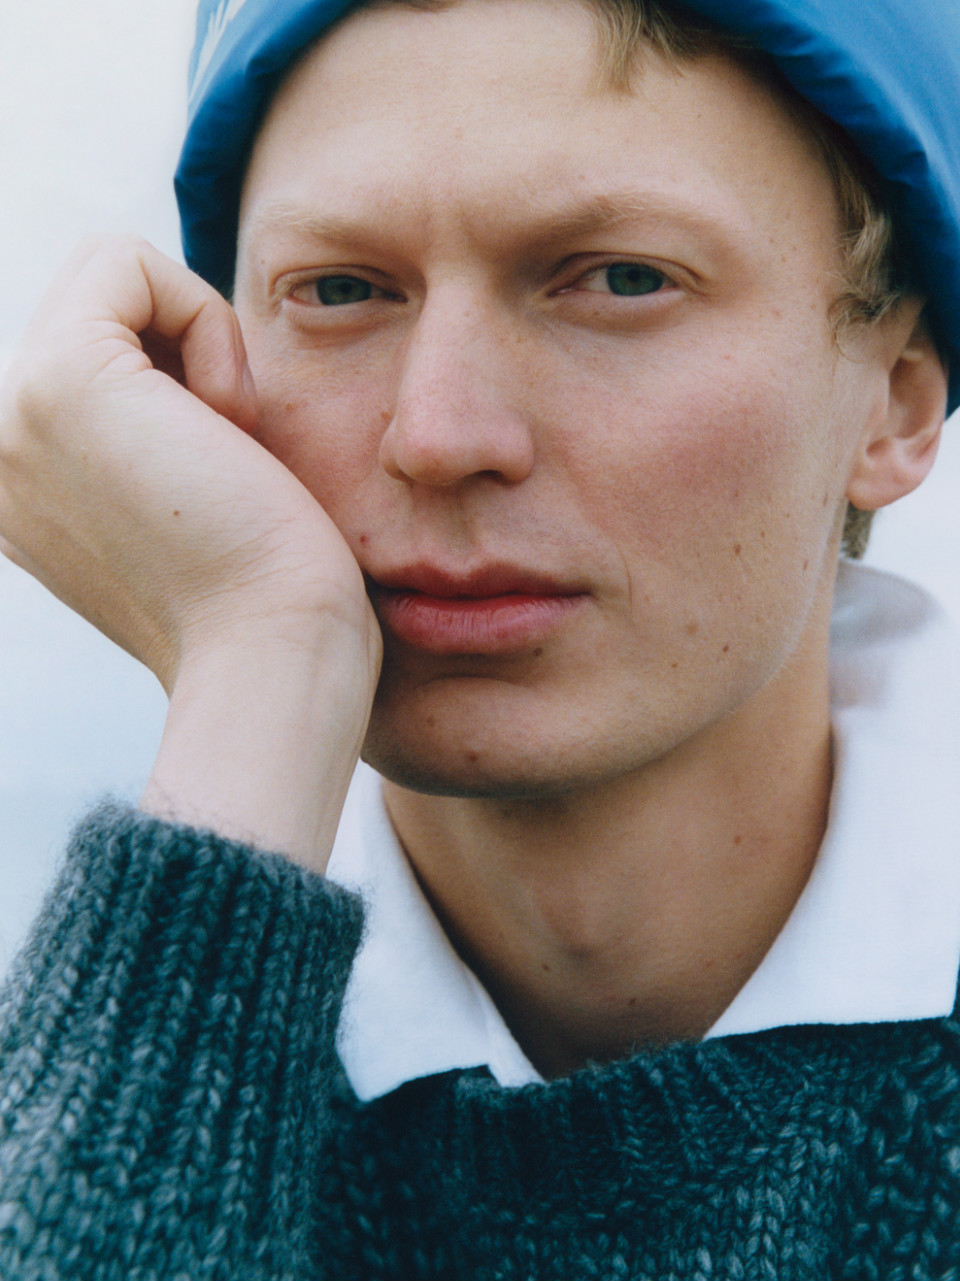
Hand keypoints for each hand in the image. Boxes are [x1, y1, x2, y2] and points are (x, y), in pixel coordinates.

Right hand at [0, 237, 381, 865]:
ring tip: (227, 442)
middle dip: (185, 351)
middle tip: (228, 452)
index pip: (90, 346)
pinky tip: (229, 421)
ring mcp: (10, 416)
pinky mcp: (61, 382)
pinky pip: (126, 262)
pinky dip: (205, 321)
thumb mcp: (189, 501)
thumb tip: (173, 373)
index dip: (178, 373)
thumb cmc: (268, 592)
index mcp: (23, 482)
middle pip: (94, 303)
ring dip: (196, 341)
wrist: (278, 655)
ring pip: (107, 276)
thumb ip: (151, 434)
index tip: (218, 468)